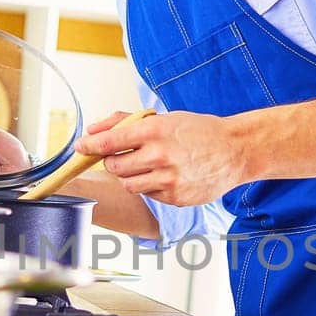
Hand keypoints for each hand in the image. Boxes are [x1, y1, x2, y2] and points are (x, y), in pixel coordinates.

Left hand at [76, 109, 248, 206]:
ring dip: (129, 175)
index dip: (89, 145)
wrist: (235, 151)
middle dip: (113, 161)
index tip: (80, 147)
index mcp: (155, 131)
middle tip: (124, 155)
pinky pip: (147, 194)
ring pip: (127, 184)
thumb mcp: (164, 117)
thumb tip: (93, 130)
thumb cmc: (198, 131)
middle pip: (114, 166)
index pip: (110, 141)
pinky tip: (165, 175)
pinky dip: (149, 186)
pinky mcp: (175, 198)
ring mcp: (168, 180)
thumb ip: (125, 122)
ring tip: (146, 165)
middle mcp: (160, 156)